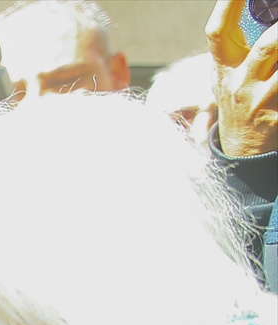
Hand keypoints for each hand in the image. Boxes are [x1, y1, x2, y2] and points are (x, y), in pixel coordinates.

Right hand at [207, 0, 277, 156]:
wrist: (243, 149)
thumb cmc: (240, 102)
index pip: (219, 32)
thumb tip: (263, 15)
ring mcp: (260, 100)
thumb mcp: (228, 77)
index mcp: (223, 69)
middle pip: (266, 47)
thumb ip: (240, 48)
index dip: (228, 6)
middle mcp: (239, 84)